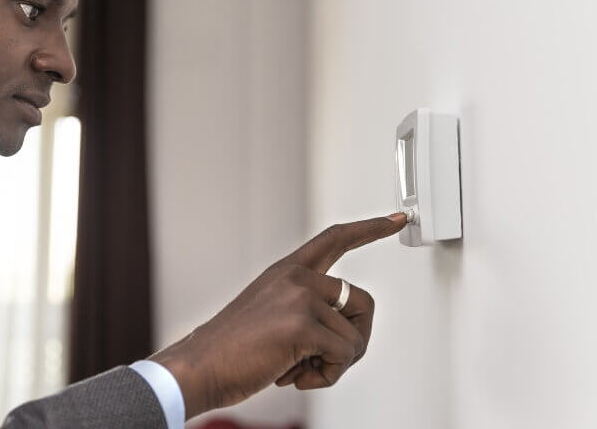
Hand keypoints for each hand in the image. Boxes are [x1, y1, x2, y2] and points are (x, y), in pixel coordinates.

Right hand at [148, 212, 409, 418]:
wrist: (199, 367)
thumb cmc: (232, 350)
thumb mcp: (270, 315)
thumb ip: (305, 310)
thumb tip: (345, 335)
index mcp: (287, 271)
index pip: (336, 238)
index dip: (370, 229)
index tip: (398, 219)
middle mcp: (296, 277)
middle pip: (363, 302)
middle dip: (355, 340)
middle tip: (324, 361)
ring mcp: (300, 297)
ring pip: (354, 337)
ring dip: (334, 365)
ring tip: (298, 369)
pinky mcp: (302, 323)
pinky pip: (344, 355)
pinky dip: (326, 376)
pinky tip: (293, 376)